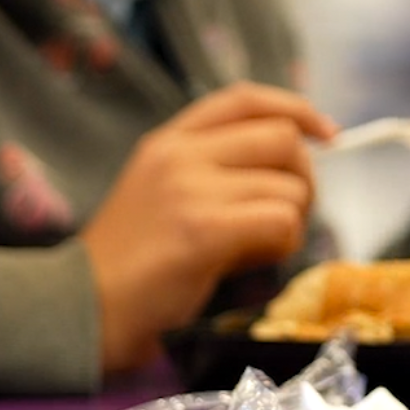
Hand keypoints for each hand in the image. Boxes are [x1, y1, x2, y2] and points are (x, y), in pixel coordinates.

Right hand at [81, 83, 337, 373]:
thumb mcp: (157, 197)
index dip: (297, 110)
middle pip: (282, 139)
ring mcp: (191, 189)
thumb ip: (208, 174)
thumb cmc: (125, 268)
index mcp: (166, 142)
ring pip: (289, 189)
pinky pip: (281, 222)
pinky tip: (253, 263)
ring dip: (290, 224)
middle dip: (303, 179)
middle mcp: (179, 155)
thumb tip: (287, 175)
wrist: (82, 310)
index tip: (326, 135)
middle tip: (287, 217)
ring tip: (256, 251)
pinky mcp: (204, 230)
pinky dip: (282, 246)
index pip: (245, 99)